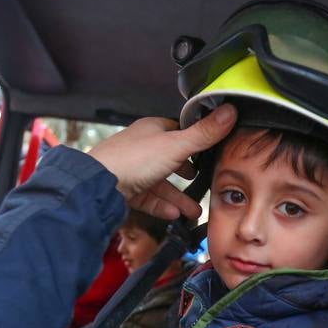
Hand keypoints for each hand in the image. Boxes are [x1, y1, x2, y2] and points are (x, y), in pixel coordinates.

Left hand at [89, 105, 237, 219]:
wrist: (98, 184)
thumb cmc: (131, 159)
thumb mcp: (176, 145)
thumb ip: (204, 134)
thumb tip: (230, 112)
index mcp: (153, 130)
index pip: (178, 132)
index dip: (194, 143)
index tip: (209, 153)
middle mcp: (142, 148)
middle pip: (171, 161)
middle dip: (188, 176)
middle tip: (203, 184)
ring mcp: (133, 170)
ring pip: (161, 184)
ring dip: (178, 197)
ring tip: (194, 211)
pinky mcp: (126, 190)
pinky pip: (148, 199)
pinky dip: (162, 206)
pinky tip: (173, 214)